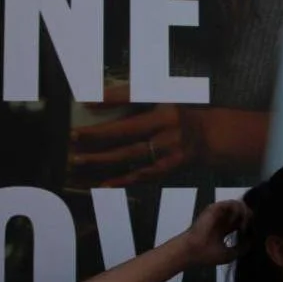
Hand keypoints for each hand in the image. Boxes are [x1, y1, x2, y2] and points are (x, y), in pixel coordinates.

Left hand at [68, 88, 271, 185]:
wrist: (210, 137)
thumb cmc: (178, 114)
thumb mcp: (161, 98)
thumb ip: (131, 98)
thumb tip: (92, 99)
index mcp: (165, 104)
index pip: (133, 98)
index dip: (108, 99)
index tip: (83, 102)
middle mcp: (168, 126)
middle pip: (127, 131)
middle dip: (98, 135)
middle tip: (72, 137)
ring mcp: (170, 149)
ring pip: (131, 155)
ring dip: (103, 159)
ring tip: (78, 160)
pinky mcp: (171, 168)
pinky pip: (143, 175)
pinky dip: (122, 180)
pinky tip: (102, 184)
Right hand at [181, 199, 250, 266]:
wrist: (192, 251)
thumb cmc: (207, 254)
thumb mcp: (229, 254)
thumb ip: (242, 248)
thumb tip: (253, 241)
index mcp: (224, 229)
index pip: (241, 222)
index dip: (250, 225)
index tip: (256, 233)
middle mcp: (222, 219)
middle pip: (242, 212)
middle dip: (251, 218)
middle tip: (253, 228)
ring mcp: (219, 213)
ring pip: (239, 205)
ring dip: (246, 215)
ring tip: (244, 227)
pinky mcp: (215, 208)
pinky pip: (232, 203)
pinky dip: (238, 212)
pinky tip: (238, 224)